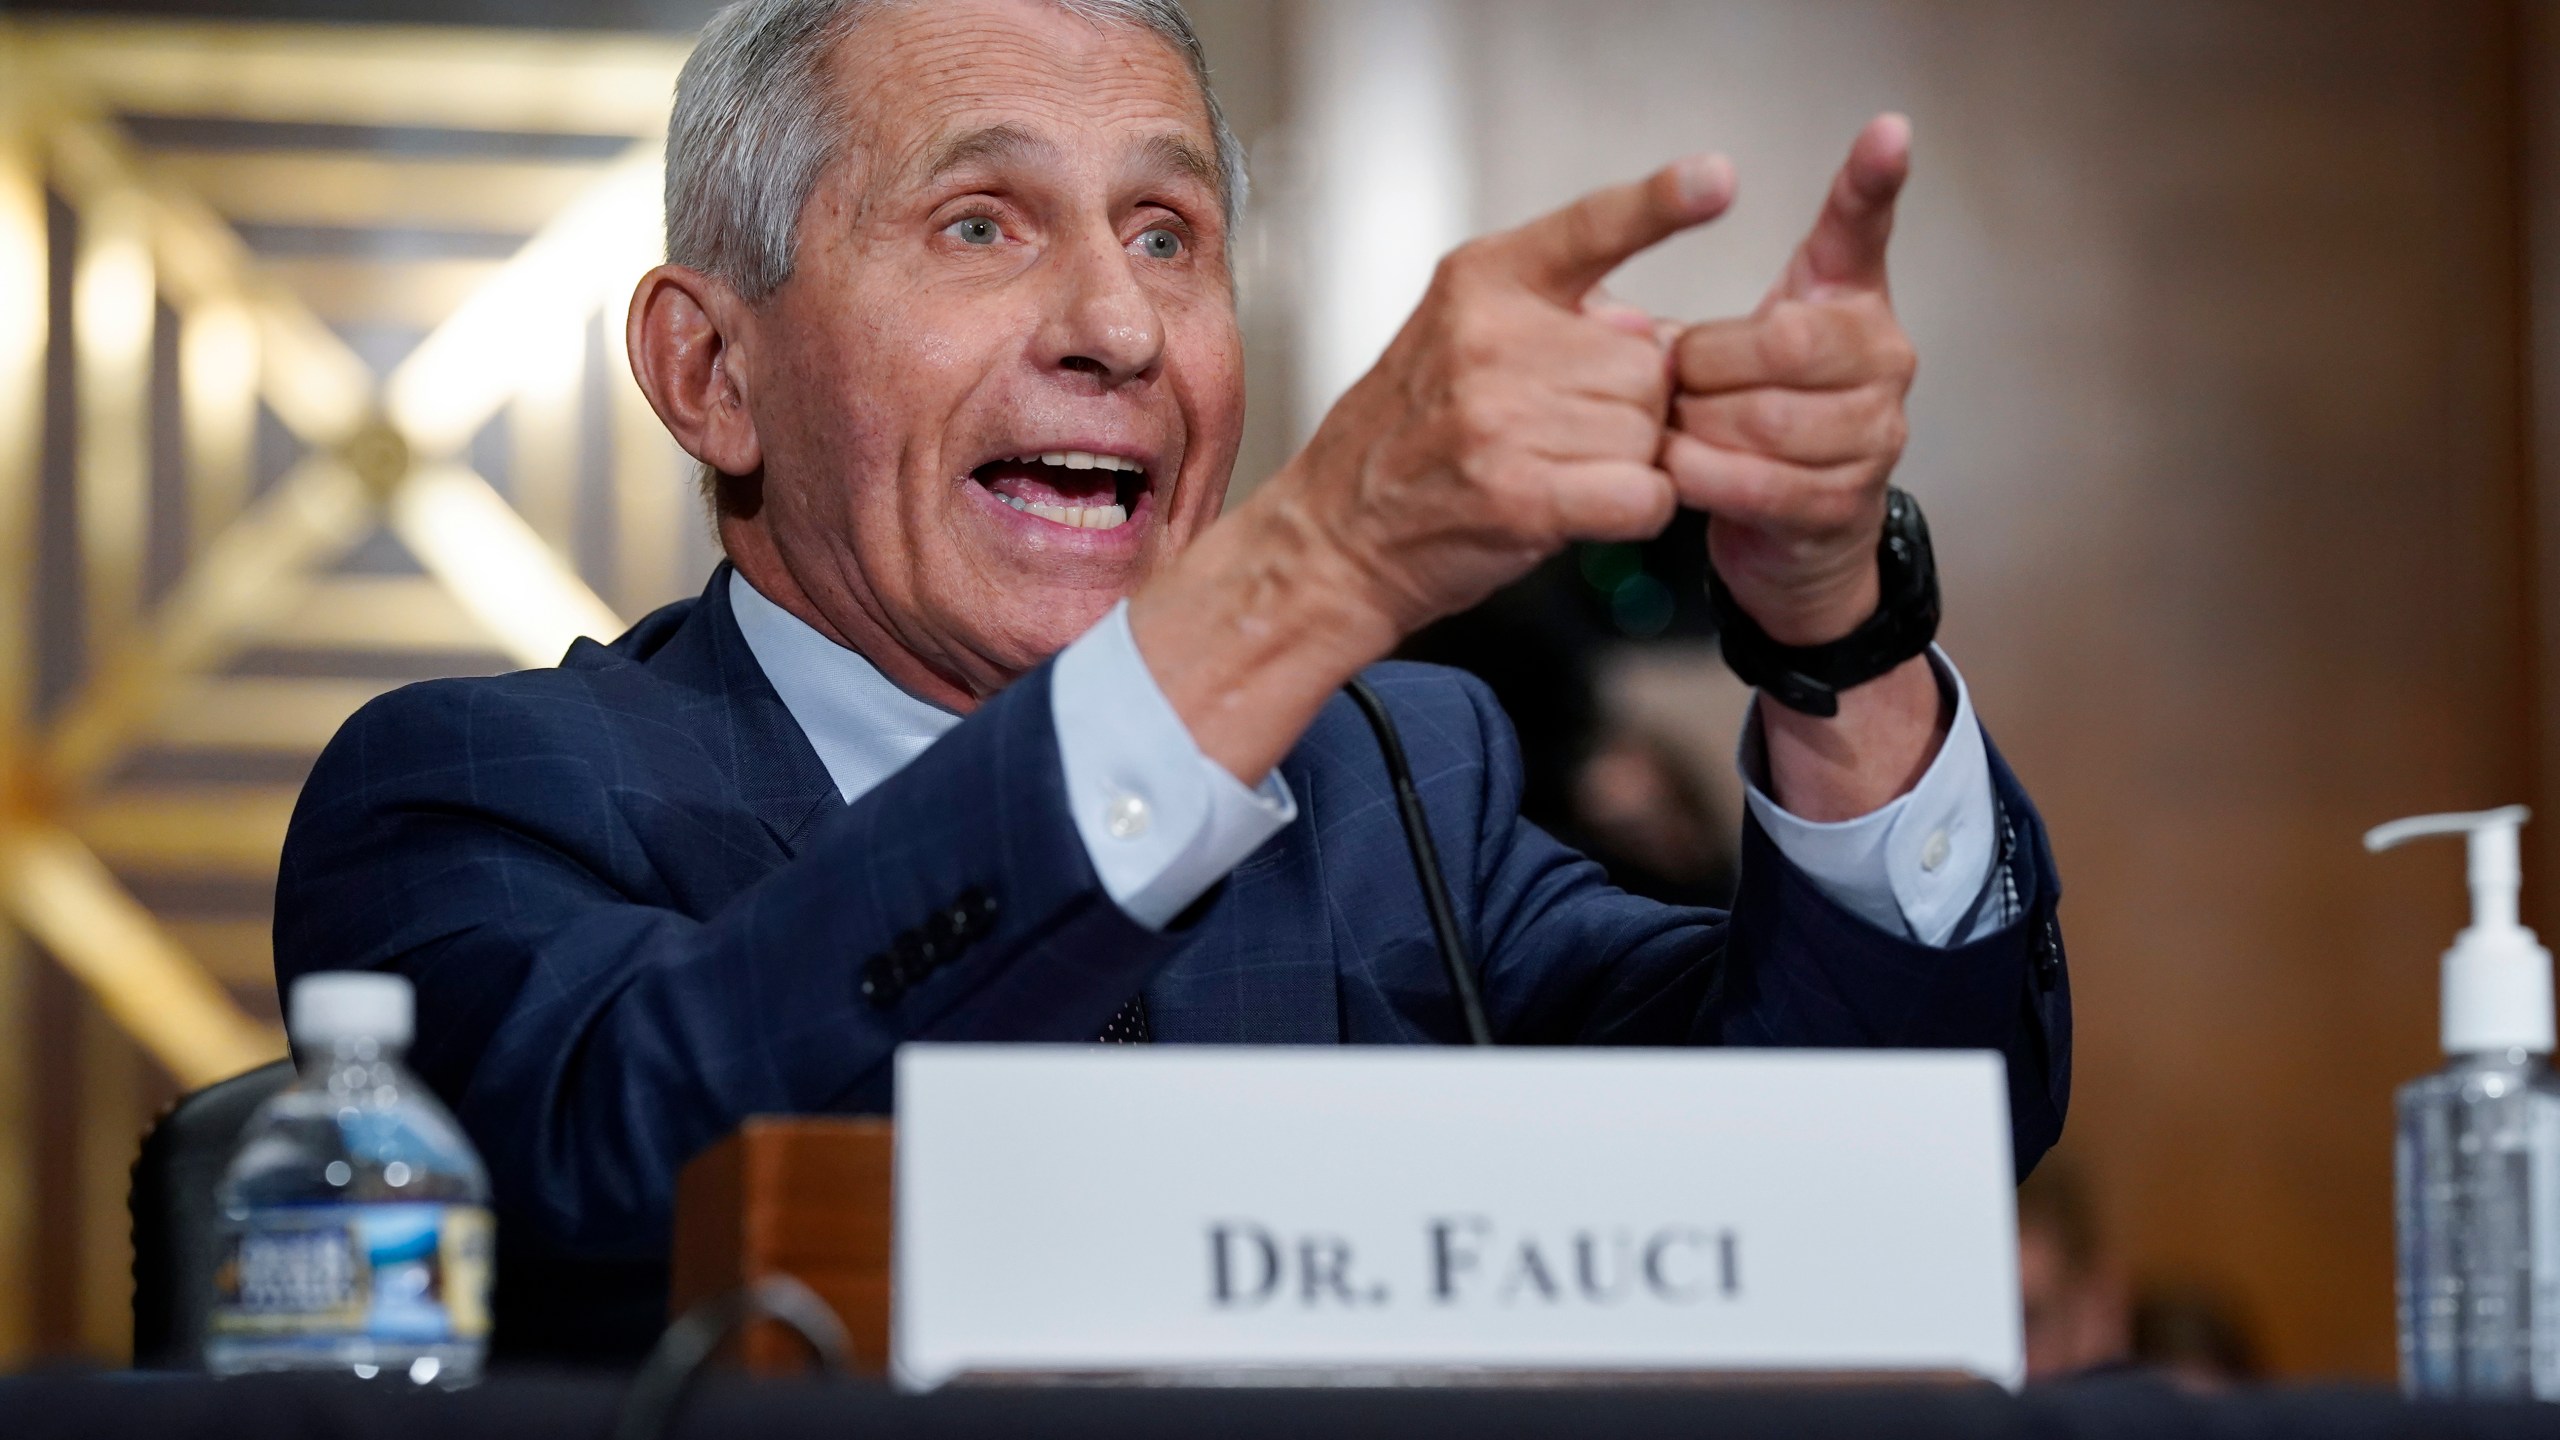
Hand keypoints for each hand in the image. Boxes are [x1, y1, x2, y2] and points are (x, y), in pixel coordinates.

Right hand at [1289, 152, 1737, 639]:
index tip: (1715, 179)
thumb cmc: (1409, 438)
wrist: (1337, 534)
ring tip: (1556, 469)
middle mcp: (1491, 338)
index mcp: (1483, 281)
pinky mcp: (1520, 495)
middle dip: (1630, 404)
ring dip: (1626, 461)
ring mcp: (1502, 417)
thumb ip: (1558, 314)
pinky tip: (1587, 508)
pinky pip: (1642, 493)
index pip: (1590, 227)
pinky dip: (1635, 509)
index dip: (1661, 203)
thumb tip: (1648, 333)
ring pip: (1648, 430)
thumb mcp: (1461, 333)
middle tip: (1562, 431)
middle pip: (1647, 361)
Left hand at [1666, 114, 1917, 645]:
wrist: (1791, 539)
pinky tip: (1679, 471)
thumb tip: (1612, 316)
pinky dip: (1705, 476)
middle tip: (1674, 383)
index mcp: (1850, 303)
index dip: (1873, 183)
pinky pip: (1762, 481)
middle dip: (1707, 366)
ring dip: (1697, 427)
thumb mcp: (1732, 356)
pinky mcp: (1844, 501)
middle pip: (1786, 342)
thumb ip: (1701, 319)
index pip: (1864, 231)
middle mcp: (1881, 359)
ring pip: (1767, 418)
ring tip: (1674, 430)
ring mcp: (1874, 433)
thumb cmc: (1749, 426)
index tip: (1885, 131)